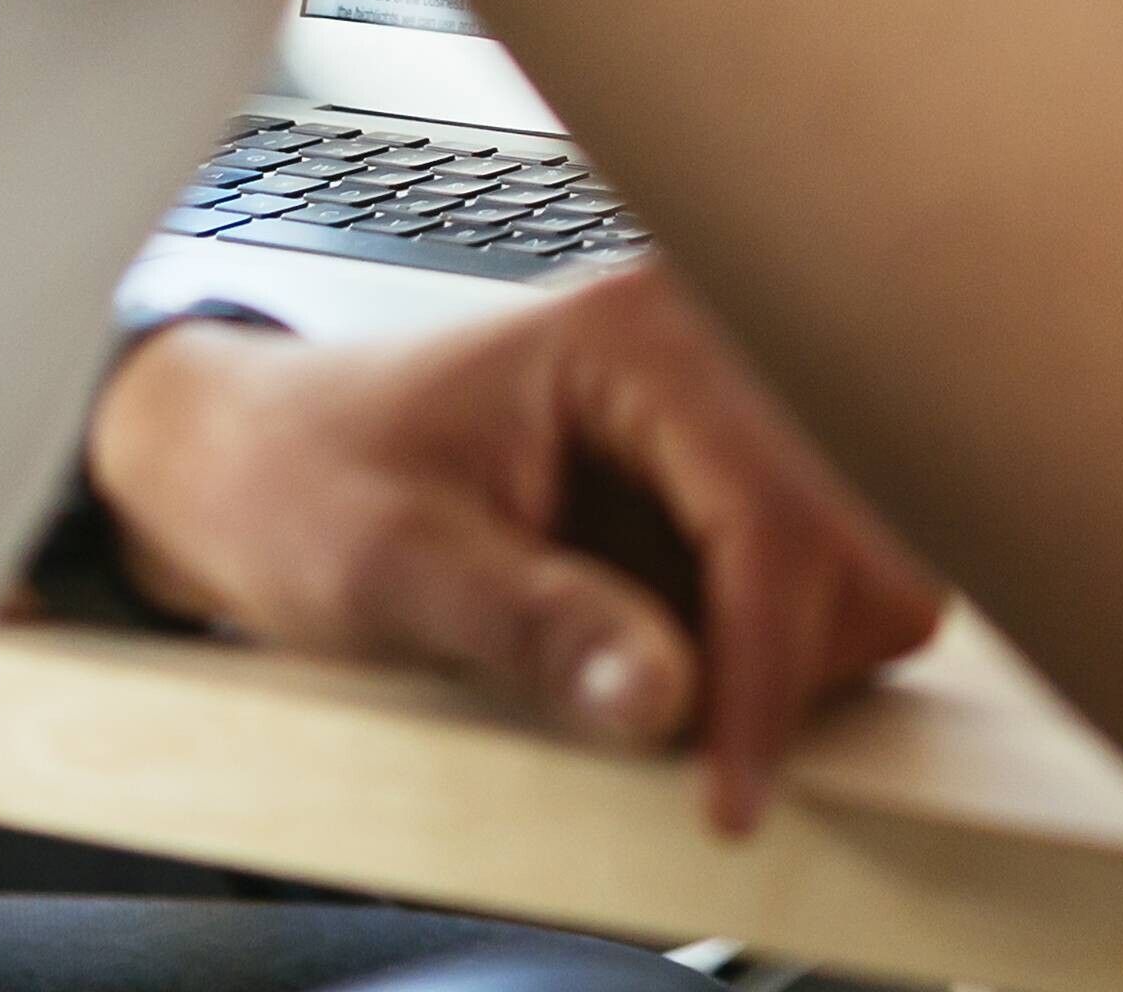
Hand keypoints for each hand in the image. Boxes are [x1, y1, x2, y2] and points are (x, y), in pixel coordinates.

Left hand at [79, 258, 946, 825]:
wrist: (258, 463)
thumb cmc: (305, 483)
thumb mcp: (391, 568)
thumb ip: (533, 628)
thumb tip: (665, 700)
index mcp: (644, 334)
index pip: (775, 512)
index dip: (768, 666)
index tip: (727, 788)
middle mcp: (716, 347)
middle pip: (859, 535)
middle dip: (793, 656)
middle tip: (686, 738)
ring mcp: (734, 411)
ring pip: (864, 562)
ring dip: (791, 657)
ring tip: (659, 690)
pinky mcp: (730, 473)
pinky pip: (822, 583)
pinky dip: (774, 649)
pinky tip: (673, 660)